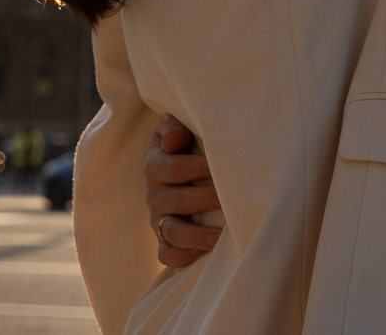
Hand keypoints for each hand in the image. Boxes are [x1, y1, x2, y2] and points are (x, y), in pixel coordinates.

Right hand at [144, 124, 220, 265]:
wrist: (177, 162)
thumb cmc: (186, 142)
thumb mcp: (178, 128)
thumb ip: (176, 130)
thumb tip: (175, 136)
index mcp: (155, 164)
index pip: (174, 169)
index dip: (198, 168)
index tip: (224, 167)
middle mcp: (154, 194)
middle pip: (175, 201)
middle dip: (204, 201)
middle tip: (232, 200)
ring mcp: (158, 218)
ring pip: (170, 232)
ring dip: (195, 236)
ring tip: (219, 238)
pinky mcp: (163, 238)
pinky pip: (165, 254)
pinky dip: (181, 257)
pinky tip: (202, 255)